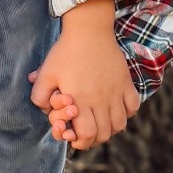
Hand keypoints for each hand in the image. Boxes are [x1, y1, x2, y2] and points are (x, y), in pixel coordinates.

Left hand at [28, 0, 139, 149]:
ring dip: (111, 129)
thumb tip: (46, 112)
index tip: (74, 137)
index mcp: (80, 100)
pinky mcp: (126, 82)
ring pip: (120, 124)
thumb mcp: (45, 74)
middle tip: (87, 132)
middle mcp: (100, 100)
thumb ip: (39, 97)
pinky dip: (126, 113)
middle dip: (94, 139)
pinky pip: (133, 107)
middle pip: (105, 134)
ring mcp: (116, 92)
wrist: (89, 30)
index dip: (81, 142)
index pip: (87, 135)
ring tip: (101, 122)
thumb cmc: (65, 52)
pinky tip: (116, 108)